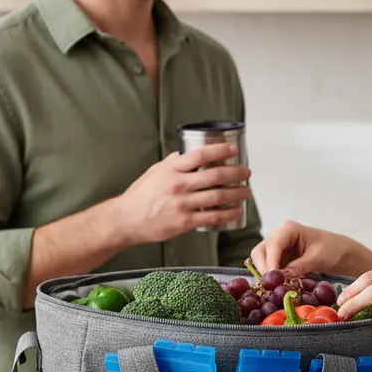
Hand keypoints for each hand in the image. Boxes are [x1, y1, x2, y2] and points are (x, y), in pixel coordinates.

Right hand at [113, 143, 251, 243]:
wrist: (125, 220)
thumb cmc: (139, 196)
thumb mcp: (154, 172)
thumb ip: (172, 163)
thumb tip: (186, 154)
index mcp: (171, 169)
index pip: (201, 155)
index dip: (220, 150)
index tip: (234, 149)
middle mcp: (178, 184)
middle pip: (215, 175)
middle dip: (236, 173)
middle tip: (246, 172)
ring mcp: (182, 203)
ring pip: (218, 196)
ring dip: (237, 193)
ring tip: (246, 192)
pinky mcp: (184, 221)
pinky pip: (212, 216)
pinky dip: (228, 213)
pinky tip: (237, 211)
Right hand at [250, 220, 371, 277]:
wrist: (341, 253)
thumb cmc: (332, 249)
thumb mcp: (317, 258)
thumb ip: (299, 266)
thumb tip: (282, 277)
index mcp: (288, 229)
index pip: (272, 245)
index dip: (270, 262)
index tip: (273, 278)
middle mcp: (278, 236)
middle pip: (259, 252)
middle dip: (264, 268)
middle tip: (273, 285)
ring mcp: (277, 248)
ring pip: (261, 261)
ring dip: (266, 274)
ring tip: (277, 287)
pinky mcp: (279, 259)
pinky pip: (269, 268)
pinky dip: (272, 277)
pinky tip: (279, 286)